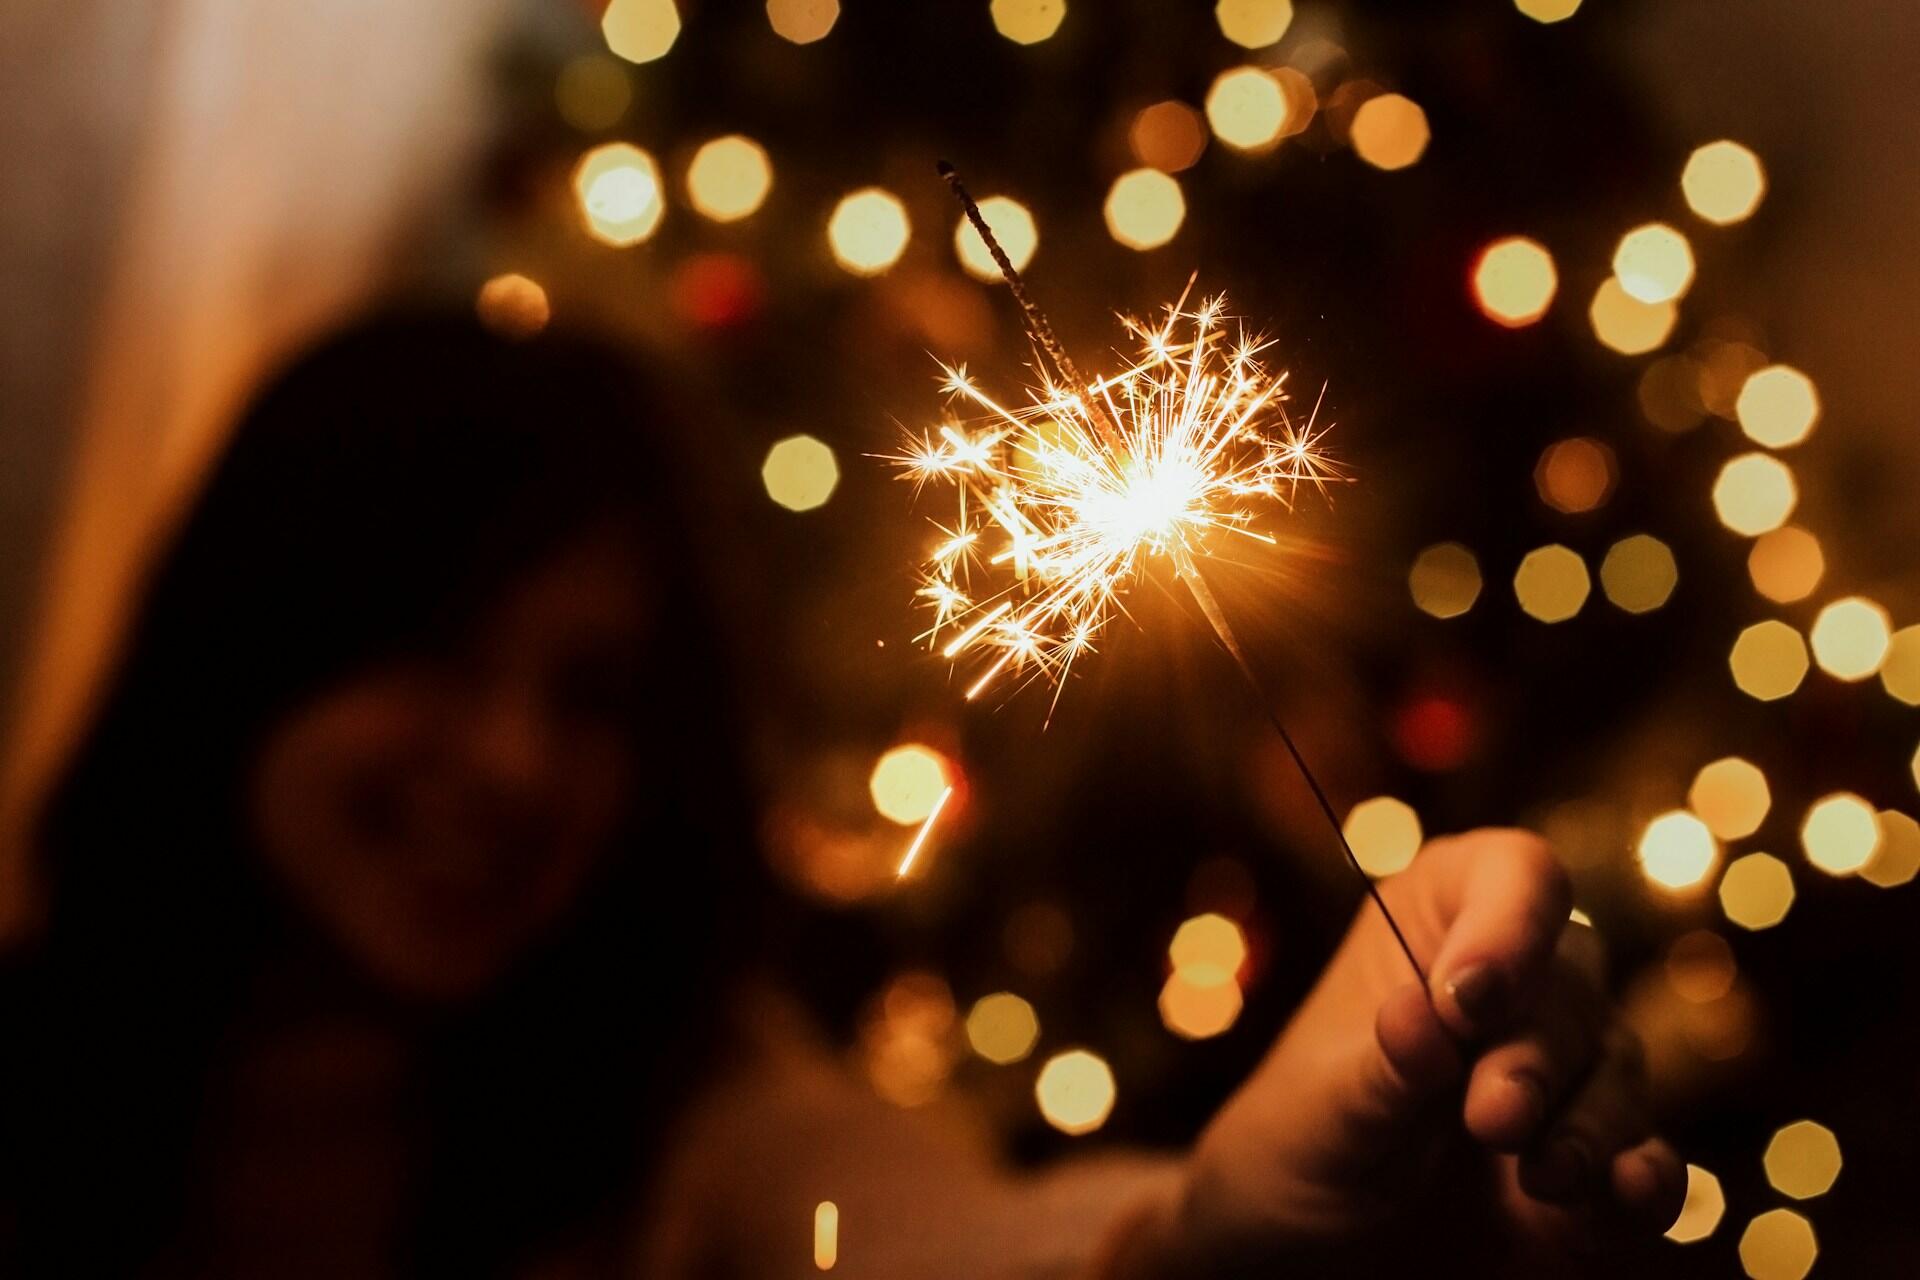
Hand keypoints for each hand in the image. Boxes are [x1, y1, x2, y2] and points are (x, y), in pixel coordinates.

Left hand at [1105, 829, 1683, 1275]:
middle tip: (1491, 1116)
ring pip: (1618, 1067)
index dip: (1511, 922)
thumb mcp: (1321, 1106)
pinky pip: (1648, 1160)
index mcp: (1439, 924)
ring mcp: (1564, 1076)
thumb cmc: (1301, 1145)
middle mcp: (1516, 988)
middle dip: (1536, 1055)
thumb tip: (1426, 1017)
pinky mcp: (1594, 1165)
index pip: (1516, 874)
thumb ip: (1382, 1066)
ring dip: (1587, 1124)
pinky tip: (1629, 1191)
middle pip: (1573, 983)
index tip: (1465, 999)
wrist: (1308, 1254)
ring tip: (1537, 1178)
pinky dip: (1647, 1178)